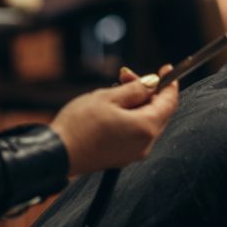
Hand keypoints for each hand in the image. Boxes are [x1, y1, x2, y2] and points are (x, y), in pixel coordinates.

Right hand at [50, 66, 177, 175]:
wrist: (56, 154)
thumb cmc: (80, 125)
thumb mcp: (108, 97)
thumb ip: (135, 89)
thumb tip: (152, 83)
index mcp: (145, 128)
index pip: (169, 102)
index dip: (169, 83)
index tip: (166, 69)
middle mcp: (145, 144)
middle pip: (158, 111)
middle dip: (147, 90)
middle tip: (126, 75)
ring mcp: (134, 153)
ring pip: (145, 121)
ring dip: (136, 102)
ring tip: (115, 88)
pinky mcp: (122, 157)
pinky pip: (135, 132)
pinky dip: (130, 116)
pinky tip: (114, 106)